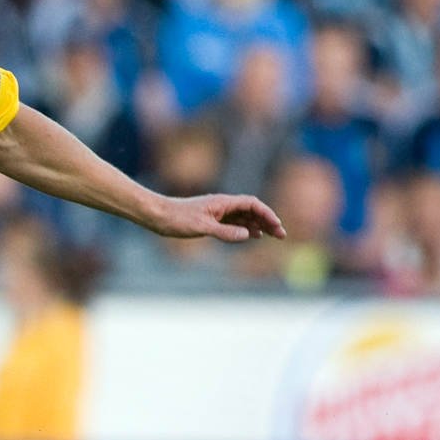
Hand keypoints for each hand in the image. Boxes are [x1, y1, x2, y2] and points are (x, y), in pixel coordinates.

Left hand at [145, 193, 285, 242]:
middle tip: (281, 235)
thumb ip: (225, 232)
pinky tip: (252, 236)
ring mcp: (217, 212)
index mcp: (223, 202)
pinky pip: (234, 223)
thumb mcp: (202, 227)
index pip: (252, 204)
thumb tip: (248, 235)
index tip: (277, 226)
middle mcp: (222, 205)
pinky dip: (245, 228)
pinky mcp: (210, 219)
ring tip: (272, 236)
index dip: (267, 214)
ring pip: (244, 217)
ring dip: (259, 225)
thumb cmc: (177, 219)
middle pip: (251, 210)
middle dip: (268, 221)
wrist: (157, 216)